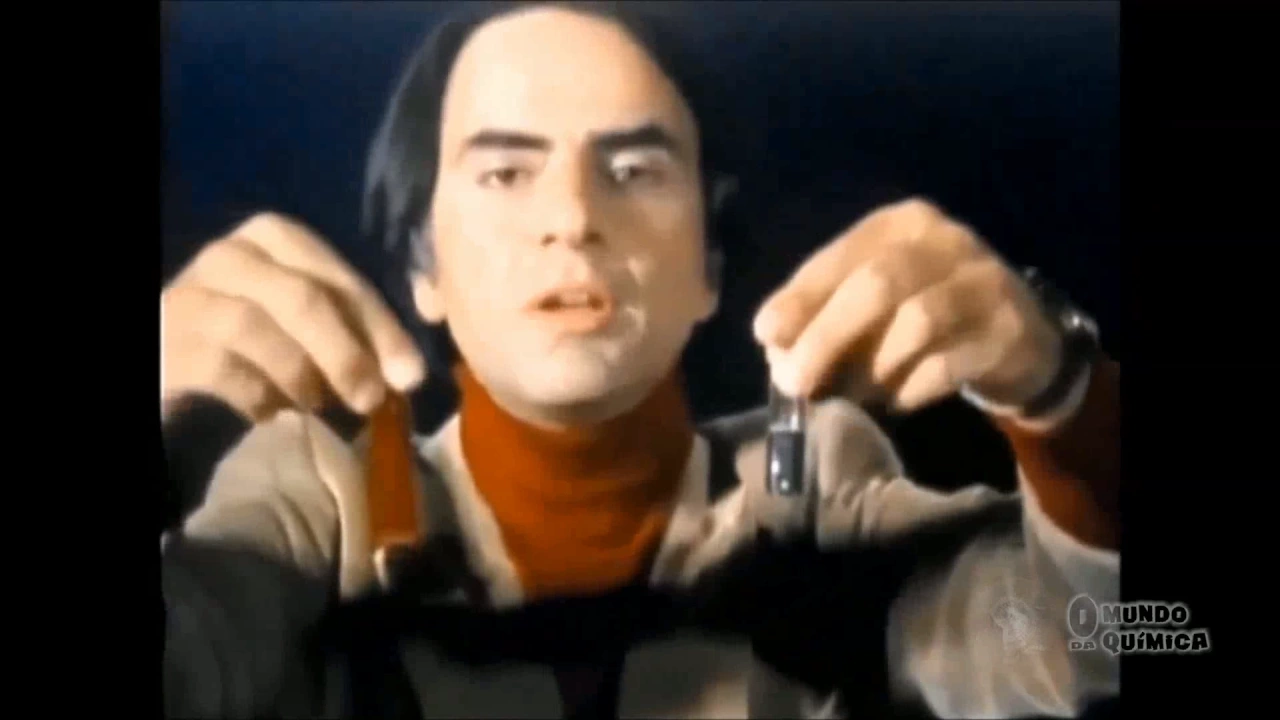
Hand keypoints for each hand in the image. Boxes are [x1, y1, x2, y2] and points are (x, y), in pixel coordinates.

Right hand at [161, 213, 425, 421]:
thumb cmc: (251, 338)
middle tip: (371, 400)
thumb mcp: (302, 319)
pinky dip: (258, 396)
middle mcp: (230, 254)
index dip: (379, 326)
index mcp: (274, 236)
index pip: (338, 276)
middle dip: (346, 352)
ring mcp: (191, 294)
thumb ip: (352, 326)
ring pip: (256, 327)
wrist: (171, 354)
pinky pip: (222, 367)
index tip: (410, 375)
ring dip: (302, 375)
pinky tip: (270, 414)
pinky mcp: (167, 342)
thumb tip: (407, 371)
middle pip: (303, 297)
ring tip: (319, 405)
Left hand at [753, 198, 1061, 412]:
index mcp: (902, 224)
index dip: (801, 296)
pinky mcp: (1006, 332)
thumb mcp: (873, 299)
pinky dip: (908, 389)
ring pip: (915, 324)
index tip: (765, 335)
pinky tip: (891, 402)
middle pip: (877, 285)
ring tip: (849, 395)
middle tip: (795, 382)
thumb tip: (774, 346)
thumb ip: (823, 311)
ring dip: (870, 369)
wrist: (1019, 339)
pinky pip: (946, 364)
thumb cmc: (924, 313)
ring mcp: (983, 284)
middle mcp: (946, 242)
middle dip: (827, 336)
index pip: (843, 254)